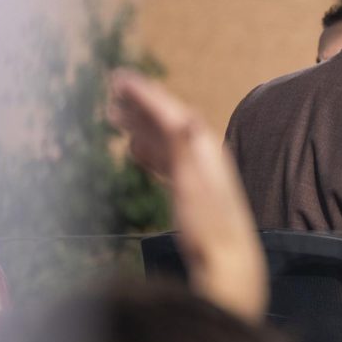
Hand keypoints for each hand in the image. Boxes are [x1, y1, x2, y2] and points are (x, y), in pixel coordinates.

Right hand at [108, 70, 267, 322]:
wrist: (228, 262)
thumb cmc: (208, 227)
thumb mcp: (193, 188)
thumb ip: (186, 152)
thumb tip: (181, 116)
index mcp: (204, 148)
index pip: (170, 111)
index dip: (145, 94)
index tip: (119, 78)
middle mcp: (205, 154)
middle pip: (168, 120)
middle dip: (141, 104)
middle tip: (112, 88)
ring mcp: (200, 171)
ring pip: (165, 140)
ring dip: (141, 125)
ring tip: (114, 115)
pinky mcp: (193, 189)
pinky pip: (167, 160)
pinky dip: (149, 150)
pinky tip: (135, 151)